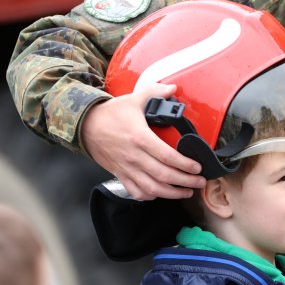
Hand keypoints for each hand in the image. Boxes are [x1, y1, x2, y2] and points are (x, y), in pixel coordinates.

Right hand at [81, 82, 205, 200]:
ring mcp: (126, 168)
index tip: (197, 167)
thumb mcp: (134, 99)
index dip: (185, 164)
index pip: (167, 156)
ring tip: (186, 191)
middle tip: (199, 181)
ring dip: (172, 193)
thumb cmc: (110, 113)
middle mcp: (134, 156)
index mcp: (140, 138)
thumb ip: (155, 92)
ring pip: (152, 188)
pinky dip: (149, 196)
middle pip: (164, 175)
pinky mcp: (120, 174)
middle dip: (185, 181)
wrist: (85, 126)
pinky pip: (136, 191)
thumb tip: (173, 88)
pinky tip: (160, 194)